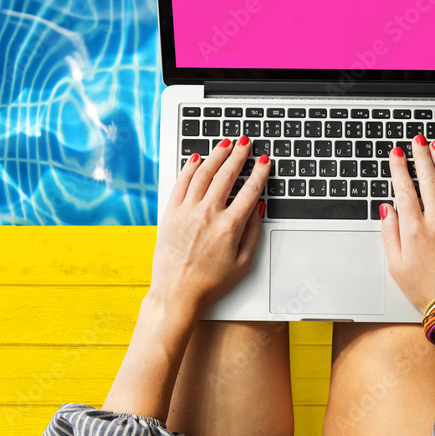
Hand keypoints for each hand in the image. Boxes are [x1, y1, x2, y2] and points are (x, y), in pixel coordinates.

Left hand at [150, 137, 270, 316]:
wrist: (177, 292)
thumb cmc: (210, 282)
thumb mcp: (243, 262)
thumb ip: (253, 232)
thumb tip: (258, 208)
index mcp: (229, 227)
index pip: (249, 190)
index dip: (259, 172)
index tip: (264, 162)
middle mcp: (207, 214)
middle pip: (227, 175)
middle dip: (238, 155)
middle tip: (245, 143)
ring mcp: (186, 211)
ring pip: (203, 173)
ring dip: (216, 155)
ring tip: (225, 144)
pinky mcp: (170, 213)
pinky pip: (181, 182)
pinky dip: (190, 167)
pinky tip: (197, 158)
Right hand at [379, 135, 434, 310]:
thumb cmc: (423, 288)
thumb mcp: (395, 264)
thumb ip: (389, 233)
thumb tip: (387, 209)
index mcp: (415, 230)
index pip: (405, 189)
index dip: (399, 167)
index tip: (396, 153)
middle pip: (429, 180)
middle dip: (422, 155)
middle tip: (418, 140)